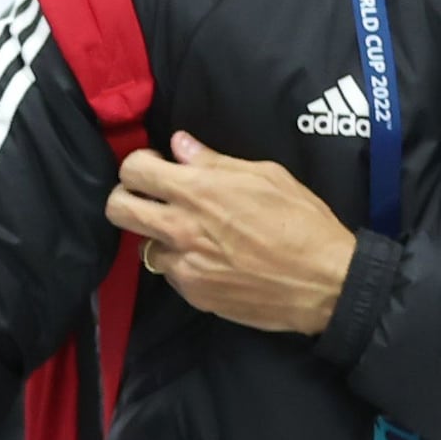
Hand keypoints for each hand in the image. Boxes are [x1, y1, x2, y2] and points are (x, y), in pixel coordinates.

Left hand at [105, 133, 354, 339]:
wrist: (323, 283)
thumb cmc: (303, 223)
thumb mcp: (267, 177)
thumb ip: (215, 162)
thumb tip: (180, 146)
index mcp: (197, 192)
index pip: (133, 170)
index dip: (139, 164)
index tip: (157, 167)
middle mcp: (180, 228)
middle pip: (117, 209)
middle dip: (128, 197)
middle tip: (152, 198)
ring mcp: (183, 264)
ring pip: (143, 245)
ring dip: (160, 236)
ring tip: (192, 233)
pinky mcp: (192, 293)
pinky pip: (170, 272)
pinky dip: (183, 263)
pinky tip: (212, 258)